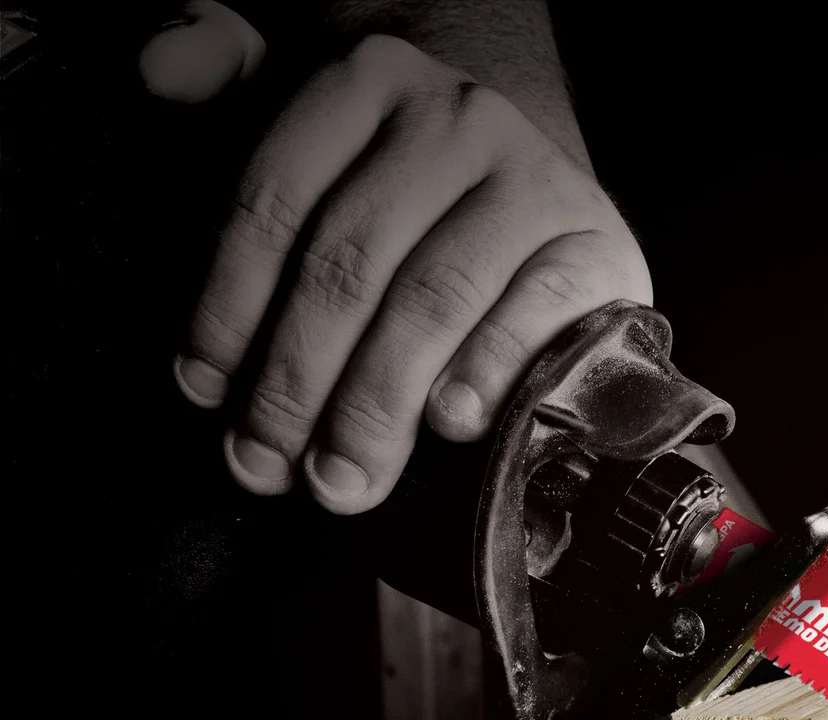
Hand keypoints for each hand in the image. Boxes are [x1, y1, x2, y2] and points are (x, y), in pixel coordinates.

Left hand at [142, 3, 650, 512]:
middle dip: (297, 381)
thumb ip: (226, 92)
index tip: (205, 396)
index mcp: (364, 83)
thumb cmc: (404, 187)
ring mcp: (535, 179)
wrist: (536, 189)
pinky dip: (485, 371)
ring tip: (343, 477)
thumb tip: (155, 63)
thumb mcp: (312, 134)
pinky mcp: (600, 244)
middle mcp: (455, 118)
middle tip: (269, 466)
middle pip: (350, 261)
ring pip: (432, 298)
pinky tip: (447, 424)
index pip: (274, 201)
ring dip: (376, 402)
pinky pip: (535, 314)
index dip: (227, 309)